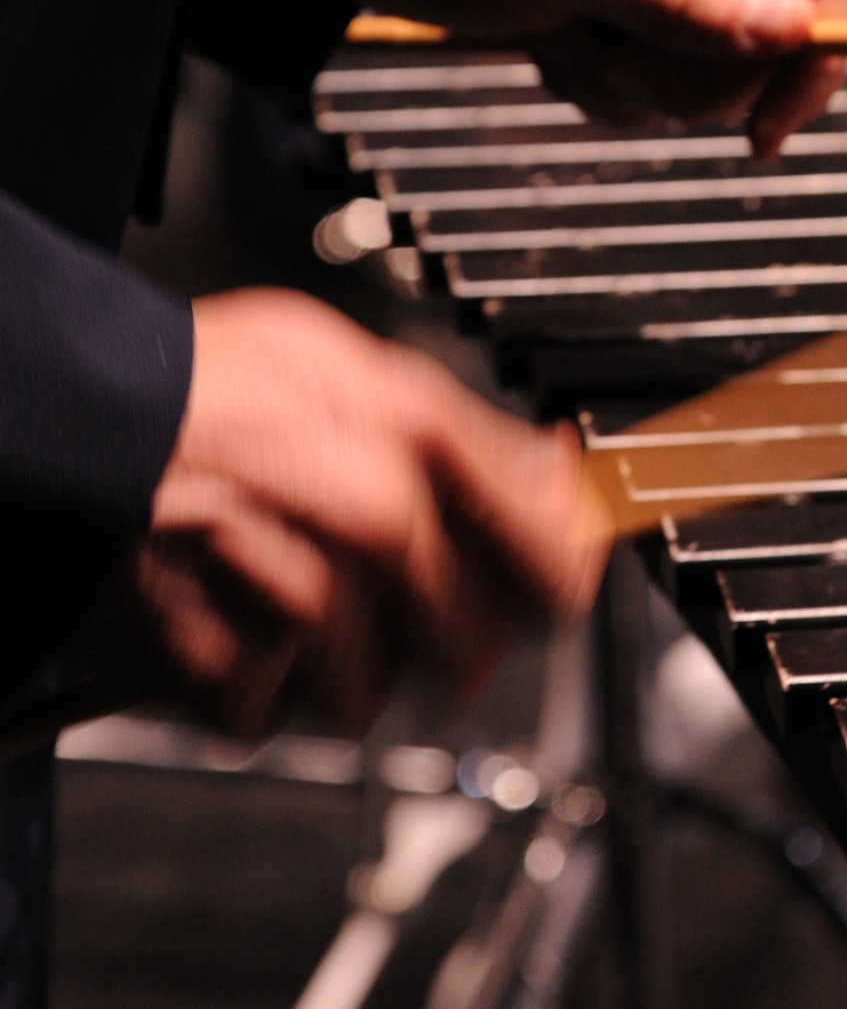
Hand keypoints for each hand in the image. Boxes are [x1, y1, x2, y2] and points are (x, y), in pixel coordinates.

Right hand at [138, 289, 609, 735]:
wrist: (56, 413)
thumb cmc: (193, 379)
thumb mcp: (348, 362)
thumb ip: (467, 432)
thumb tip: (556, 472)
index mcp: (421, 442)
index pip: (554, 557)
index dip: (559, 582)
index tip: (552, 592)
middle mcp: (379, 525)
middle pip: (470, 647)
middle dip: (434, 637)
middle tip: (378, 594)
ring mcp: (304, 601)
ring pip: (369, 691)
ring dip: (329, 664)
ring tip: (274, 593)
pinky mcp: (223, 663)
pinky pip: (264, 714)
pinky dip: (236, 686)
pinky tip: (214, 617)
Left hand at [308, 0, 846, 155]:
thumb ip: (686, 1)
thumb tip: (792, 30)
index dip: (811, 63)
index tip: (763, 126)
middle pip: (770, 49)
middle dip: (691, 81)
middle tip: (612, 53)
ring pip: (708, 79)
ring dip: (633, 84)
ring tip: (564, 37)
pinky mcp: (631, 13)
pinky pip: (654, 85)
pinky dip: (603, 84)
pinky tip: (552, 45)